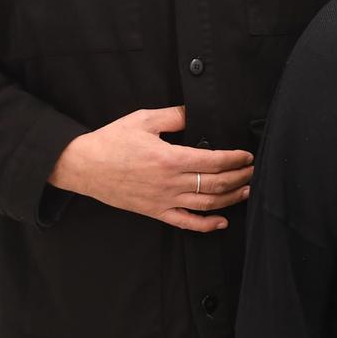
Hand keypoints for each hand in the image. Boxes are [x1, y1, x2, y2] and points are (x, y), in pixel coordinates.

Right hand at [48, 106, 252, 230]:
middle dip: (239, 177)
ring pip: (206, 204)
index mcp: (169, 158)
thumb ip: (174, 116)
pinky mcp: (155, 212)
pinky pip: (186, 222)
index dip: (234, 159)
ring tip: (246, 190)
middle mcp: (170, 182)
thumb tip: (196, 112)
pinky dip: (206, 225)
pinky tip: (222, 221)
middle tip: (253, 171)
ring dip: (230, 198)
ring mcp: (163, 200)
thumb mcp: (143, 119)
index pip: (213, 160)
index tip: (247, 155)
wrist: (84, 166)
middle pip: (215, 183)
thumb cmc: (112, 141)